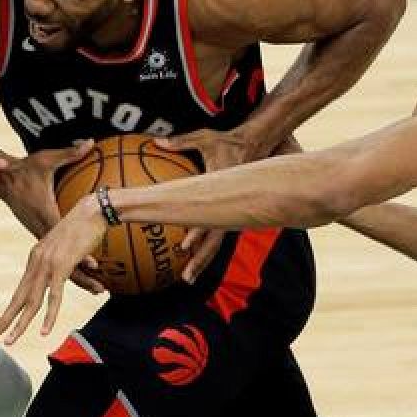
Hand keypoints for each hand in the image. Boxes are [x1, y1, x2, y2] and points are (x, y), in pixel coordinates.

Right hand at [0, 138, 104, 292]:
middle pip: (61, 261)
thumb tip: (89, 143)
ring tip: (98, 289)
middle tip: (101, 289)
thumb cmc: (26, 167)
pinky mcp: (39, 238)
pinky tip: (85, 276)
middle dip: (81, 277)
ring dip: (77, 278)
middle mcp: (41, 230)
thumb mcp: (47, 159)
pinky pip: (55, 260)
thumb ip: (70, 153)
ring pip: (58, 265)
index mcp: (45, 213)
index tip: (94, 265)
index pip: (64, 238)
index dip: (78, 253)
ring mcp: (39, 236)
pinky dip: (69, 269)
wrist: (3, 178)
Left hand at [0, 198, 109, 342]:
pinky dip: (49, 315)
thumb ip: (70, 268)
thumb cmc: (85, 228)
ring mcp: (48, 264)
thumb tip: (82, 285)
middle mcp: (37, 261)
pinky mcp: (62, 265)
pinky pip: (54, 296)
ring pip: (32, 301)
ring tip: (11, 341)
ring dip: (20, 324)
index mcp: (36, 258)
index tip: (0, 327)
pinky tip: (44, 331)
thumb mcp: (70, 251)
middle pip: (18, 298)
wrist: (94, 210)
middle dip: (5, 321)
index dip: (10, 311)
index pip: (19, 290)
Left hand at [155, 126, 264, 281]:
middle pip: (213, 240)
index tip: (184, 246)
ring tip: (189, 276)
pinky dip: (204, 246)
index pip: (207, 216)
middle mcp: (226, 206)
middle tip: (187, 277)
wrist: (258, 145)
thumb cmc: (230, 142)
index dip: (197, 232)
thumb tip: (158, 140)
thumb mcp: (206, 139)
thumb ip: (182, 142)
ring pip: (215, 241)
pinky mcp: (230, 212)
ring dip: (202, 259)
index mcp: (220, 191)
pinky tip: (193, 257)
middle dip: (200, 260)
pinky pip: (216, 233)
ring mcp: (230, 211)